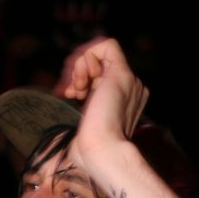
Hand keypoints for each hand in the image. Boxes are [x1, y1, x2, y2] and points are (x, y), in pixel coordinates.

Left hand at [64, 38, 148, 167]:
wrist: (101, 152)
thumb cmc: (89, 149)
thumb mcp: (84, 124)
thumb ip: (83, 107)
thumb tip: (67, 93)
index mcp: (123, 99)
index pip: (100, 73)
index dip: (80, 77)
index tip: (68, 94)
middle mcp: (130, 87)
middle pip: (99, 61)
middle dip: (75, 70)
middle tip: (69, 91)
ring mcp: (129, 80)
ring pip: (100, 51)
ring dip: (79, 65)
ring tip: (75, 89)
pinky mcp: (121, 74)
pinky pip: (106, 45)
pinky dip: (88, 56)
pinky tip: (83, 78)